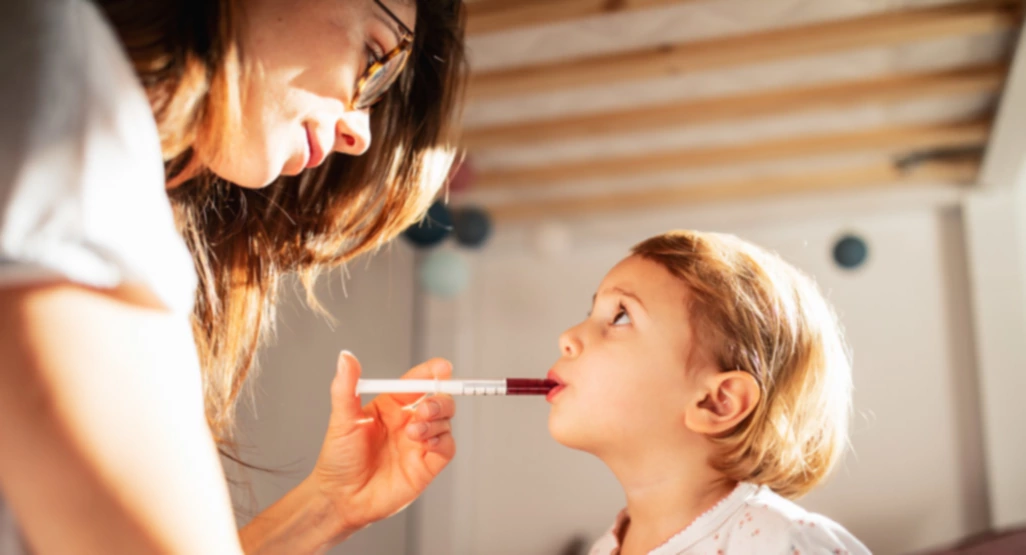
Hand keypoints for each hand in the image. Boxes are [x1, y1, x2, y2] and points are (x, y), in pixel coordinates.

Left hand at [310, 351, 455, 532]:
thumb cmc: (338, 460)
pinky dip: (442, 440)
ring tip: (413, 433)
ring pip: (445, 420)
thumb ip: (346, 387)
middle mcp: (408, 421)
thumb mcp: (342, 420)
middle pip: (439, 398)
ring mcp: (419, 443)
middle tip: (424, 408)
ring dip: (435, 420)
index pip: (416, 382)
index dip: (431, 372)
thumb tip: (345, 357)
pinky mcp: (427, 464)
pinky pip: (447, 446)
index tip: (441, 367)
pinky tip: (425, 443)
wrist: (341, 499)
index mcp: (391, 406)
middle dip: (439, 398)